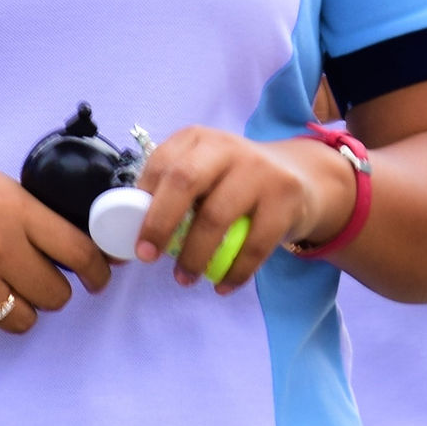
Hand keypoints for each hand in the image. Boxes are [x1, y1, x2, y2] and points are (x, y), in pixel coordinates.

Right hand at [0, 138, 106, 337]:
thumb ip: (33, 217)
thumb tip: (77, 248)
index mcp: (17, 212)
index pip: (80, 252)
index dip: (98, 271)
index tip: (99, 277)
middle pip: (55, 295)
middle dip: (55, 290)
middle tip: (42, 279)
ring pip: (24, 321)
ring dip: (24, 309)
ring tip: (9, 290)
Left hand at [129, 125, 346, 294]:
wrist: (301, 177)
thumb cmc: (234, 183)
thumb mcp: (204, 175)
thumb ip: (171, 196)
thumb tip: (125, 240)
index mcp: (196, 139)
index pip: (160, 165)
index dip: (142, 204)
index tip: (133, 242)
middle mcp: (226, 146)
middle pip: (184, 181)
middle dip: (160, 223)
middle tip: (148, 258)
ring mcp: (259, 169)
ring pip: (217, 216)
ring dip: (195, 256)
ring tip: (185, 279)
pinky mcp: (285, 195)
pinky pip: (255, 243)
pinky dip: (235, 271)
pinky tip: (223, 286)